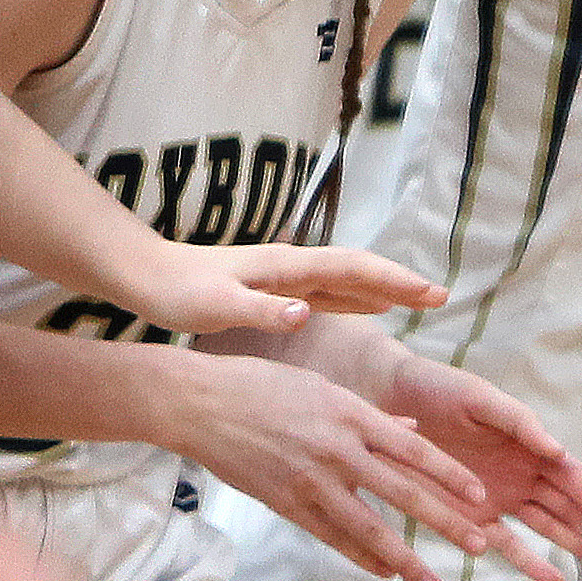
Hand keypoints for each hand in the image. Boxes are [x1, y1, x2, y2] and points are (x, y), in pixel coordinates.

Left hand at [125, 239, 447, 337]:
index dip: (392, 280)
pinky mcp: (270, 289)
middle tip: (440, 297)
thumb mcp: (215, 306)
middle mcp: (289, 266)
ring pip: (344, 280)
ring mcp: (281, 276)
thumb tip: (305, 314)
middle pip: (356, 270)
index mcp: (283, 267)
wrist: (141, 275)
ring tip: (417, 302)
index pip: (350, 269)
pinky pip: (326, 292)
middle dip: (398, 281)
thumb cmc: (174, 291)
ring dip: (382, 288)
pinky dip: (354, 298)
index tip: (430, 293)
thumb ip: (260, 310)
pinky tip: (368, 308)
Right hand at [154, 349, 506, 580]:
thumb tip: (412, 430)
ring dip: (407, 560)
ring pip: (370, 528)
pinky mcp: (286, 502)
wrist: (198, 403)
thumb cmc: (258, 385)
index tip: (480, 497)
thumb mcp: (319, 387)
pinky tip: (385, 572)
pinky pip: (332, 537)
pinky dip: (361, 557)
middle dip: (446, 523)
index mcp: (349, 412)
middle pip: (403, 493)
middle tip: (480, 546)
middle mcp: (337, 448)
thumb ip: (367, 414)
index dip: (450, 475)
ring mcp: (311, 480)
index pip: (414, 449)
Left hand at [372, 354, 581, 580]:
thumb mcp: (479, 399)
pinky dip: (531, 562)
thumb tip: (558, 450)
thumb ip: (518, 423)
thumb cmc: (439, 391)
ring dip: (581, 548)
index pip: (573, 478)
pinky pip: (508, 542)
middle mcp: (523, 473)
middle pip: (572, 507)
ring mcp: (501, 496)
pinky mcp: (473, 515)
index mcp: (530, 444)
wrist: (391, 400)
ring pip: (551, 526)